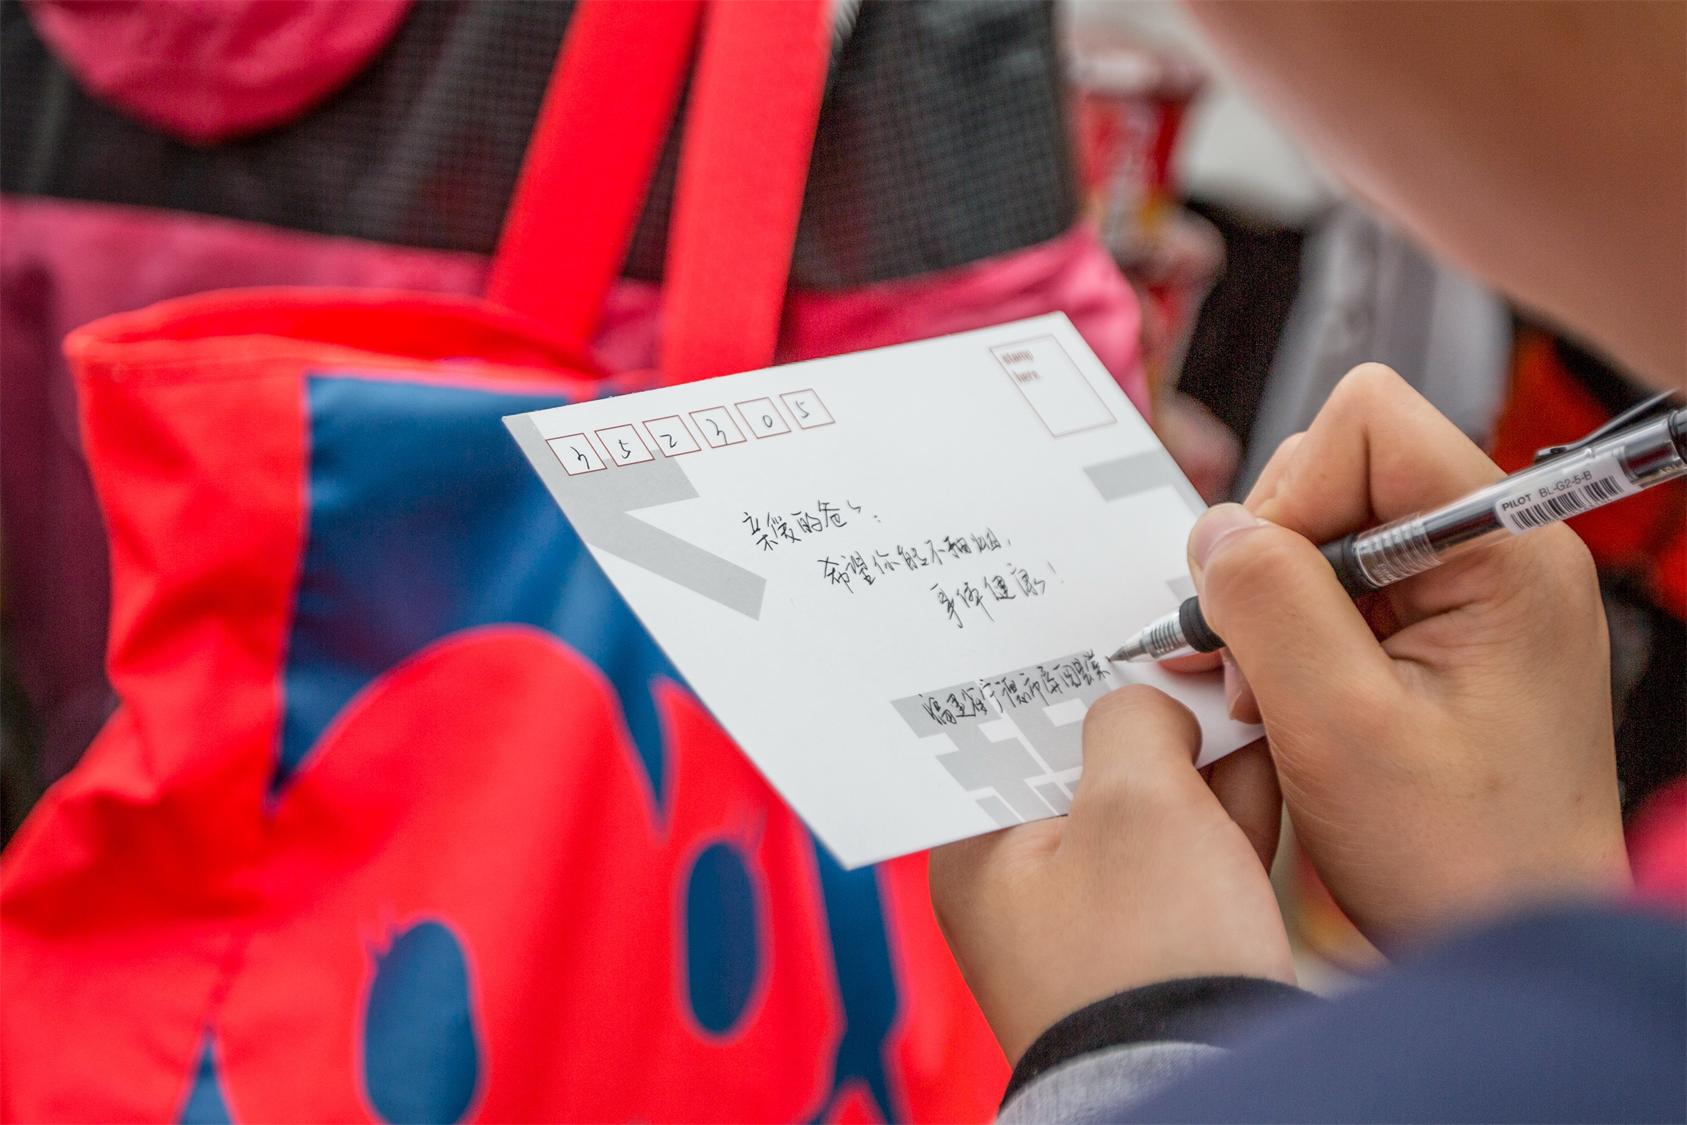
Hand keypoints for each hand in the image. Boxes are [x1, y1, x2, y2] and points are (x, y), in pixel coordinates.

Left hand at [929, 687, 1292, 1063]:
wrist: (1209, 1077)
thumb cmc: (1147, 951)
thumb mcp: (1136, 802)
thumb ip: (1132, 721)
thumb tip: (1152, 707)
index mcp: (977, 849)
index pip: (1003, 733)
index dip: (1060, 674)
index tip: (1099, 629)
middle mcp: (1021, 885)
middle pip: (1078, 764)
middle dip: (1141, 714)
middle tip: (1181, 651)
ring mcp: (1092, 919)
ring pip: (1141, 807)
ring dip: (1191, 757)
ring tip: (1234, 689)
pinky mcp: (1157, 945)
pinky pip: (1183, 856)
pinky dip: (1219, 813)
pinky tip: (1261, 759)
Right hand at [1185, 364, 1629, 946]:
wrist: (1505, 944)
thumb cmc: (1460, 862)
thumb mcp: (1339, 728)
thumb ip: (1271, 605)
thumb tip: (1216, 530)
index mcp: (1504, 552)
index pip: (1368, 422)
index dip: (1293, 495)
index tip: (1267, 598)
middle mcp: (1492, 554)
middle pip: (1334, 469)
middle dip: (1273, 560)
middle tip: (1267, 667)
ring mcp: (1466, 594)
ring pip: (1320, 531)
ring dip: (1273, 608)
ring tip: (1279, 697)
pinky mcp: (1436, 635)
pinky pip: (1332, 591)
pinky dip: (1288, 639)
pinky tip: (1284, 701)